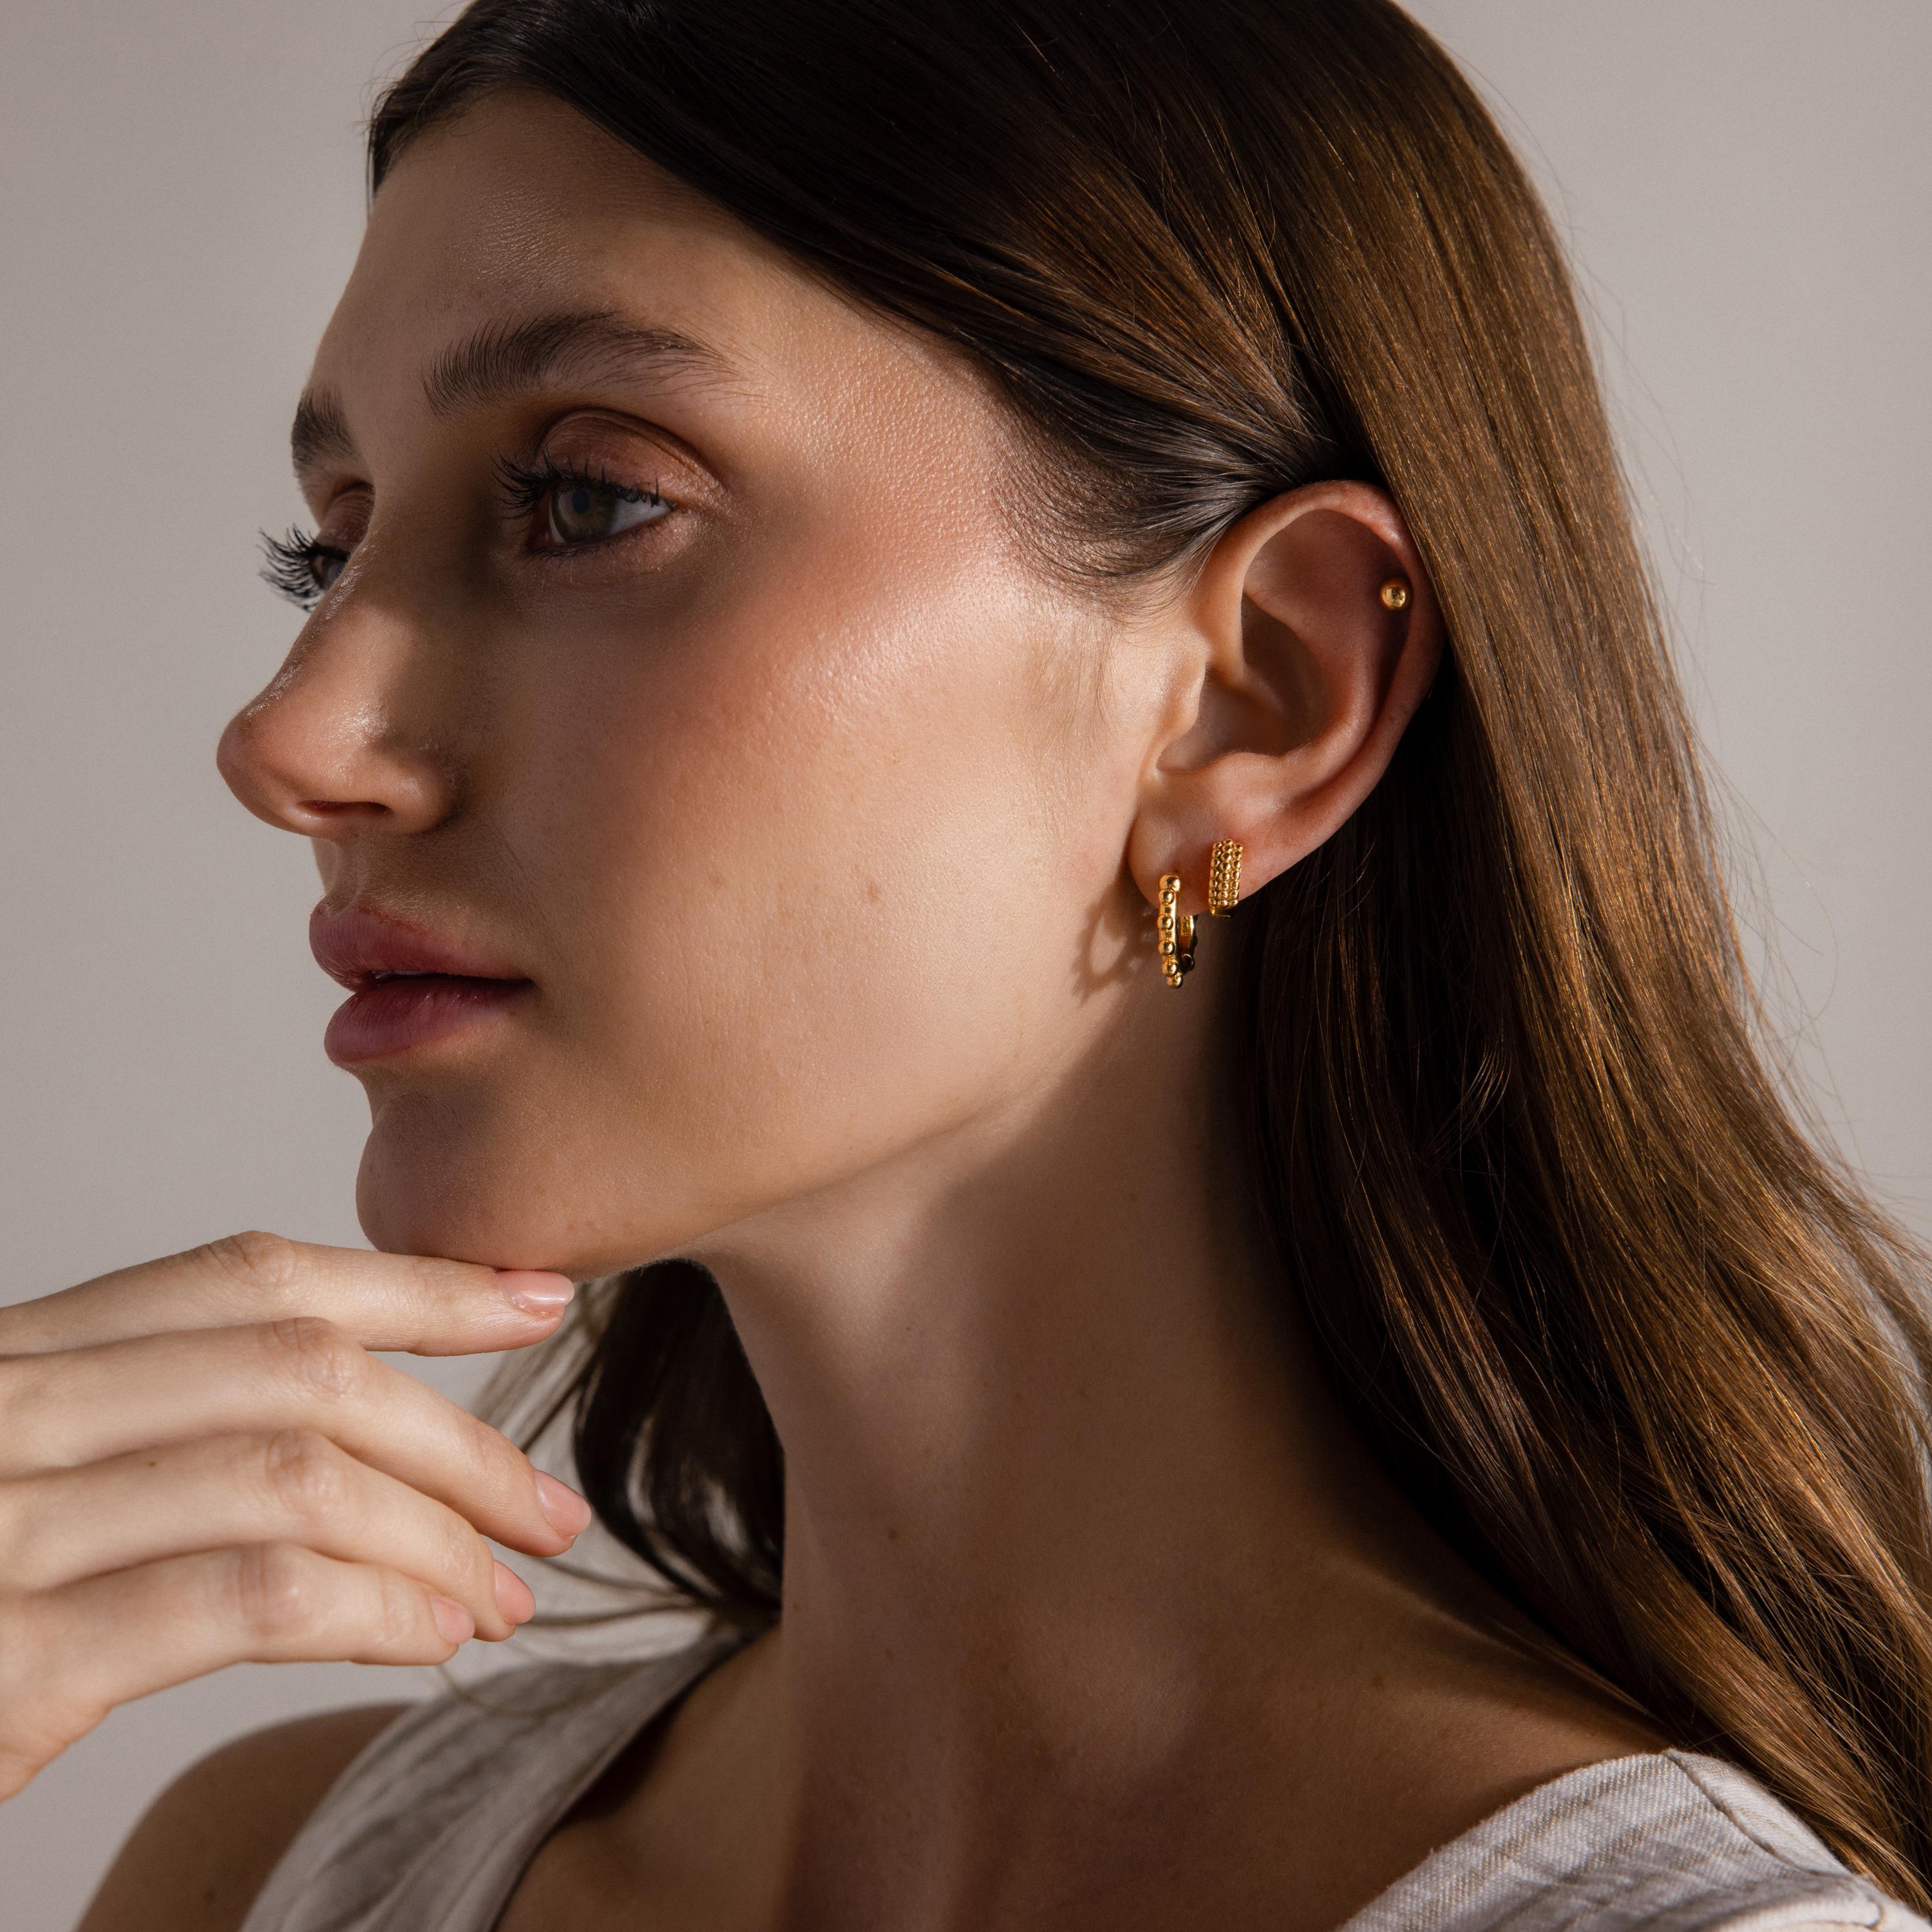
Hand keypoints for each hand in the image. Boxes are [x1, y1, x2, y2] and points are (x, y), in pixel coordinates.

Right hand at [0, 1231, 591, 1799]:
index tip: (537, 1299)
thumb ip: (145, 1437)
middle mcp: (1, 1413)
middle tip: (551, 1511)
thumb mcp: (21, 1483)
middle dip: (460, 1434)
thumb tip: (352, 1435)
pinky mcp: (2, 1661)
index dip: (413, 1282)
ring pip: (291, 1471)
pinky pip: (244, 1597)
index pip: (245, 1276)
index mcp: (9, 1358)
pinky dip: (370, 1612)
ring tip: (505, 1595)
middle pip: (297, 1366)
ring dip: (435, 1534)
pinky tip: (431, 1641)